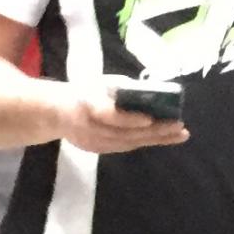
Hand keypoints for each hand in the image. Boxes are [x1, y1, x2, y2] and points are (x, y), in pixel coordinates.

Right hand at [58, 81, 187, 155]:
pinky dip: (143, 142)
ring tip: (178, 135)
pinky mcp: (96, 149)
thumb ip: (122, 90)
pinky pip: (124, 147)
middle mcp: (89, 127)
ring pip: (127, 142)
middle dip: (154, 130)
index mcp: (87, 105)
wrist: (54, 113)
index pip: (109, 115)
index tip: (150, 119)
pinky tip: (162, 139)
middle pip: (125, 132)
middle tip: (179, 127)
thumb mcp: (100, 85)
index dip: (129, 119)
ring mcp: (92, 141)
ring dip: (155, 139)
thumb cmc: (83, 92)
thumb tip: (152, 93)